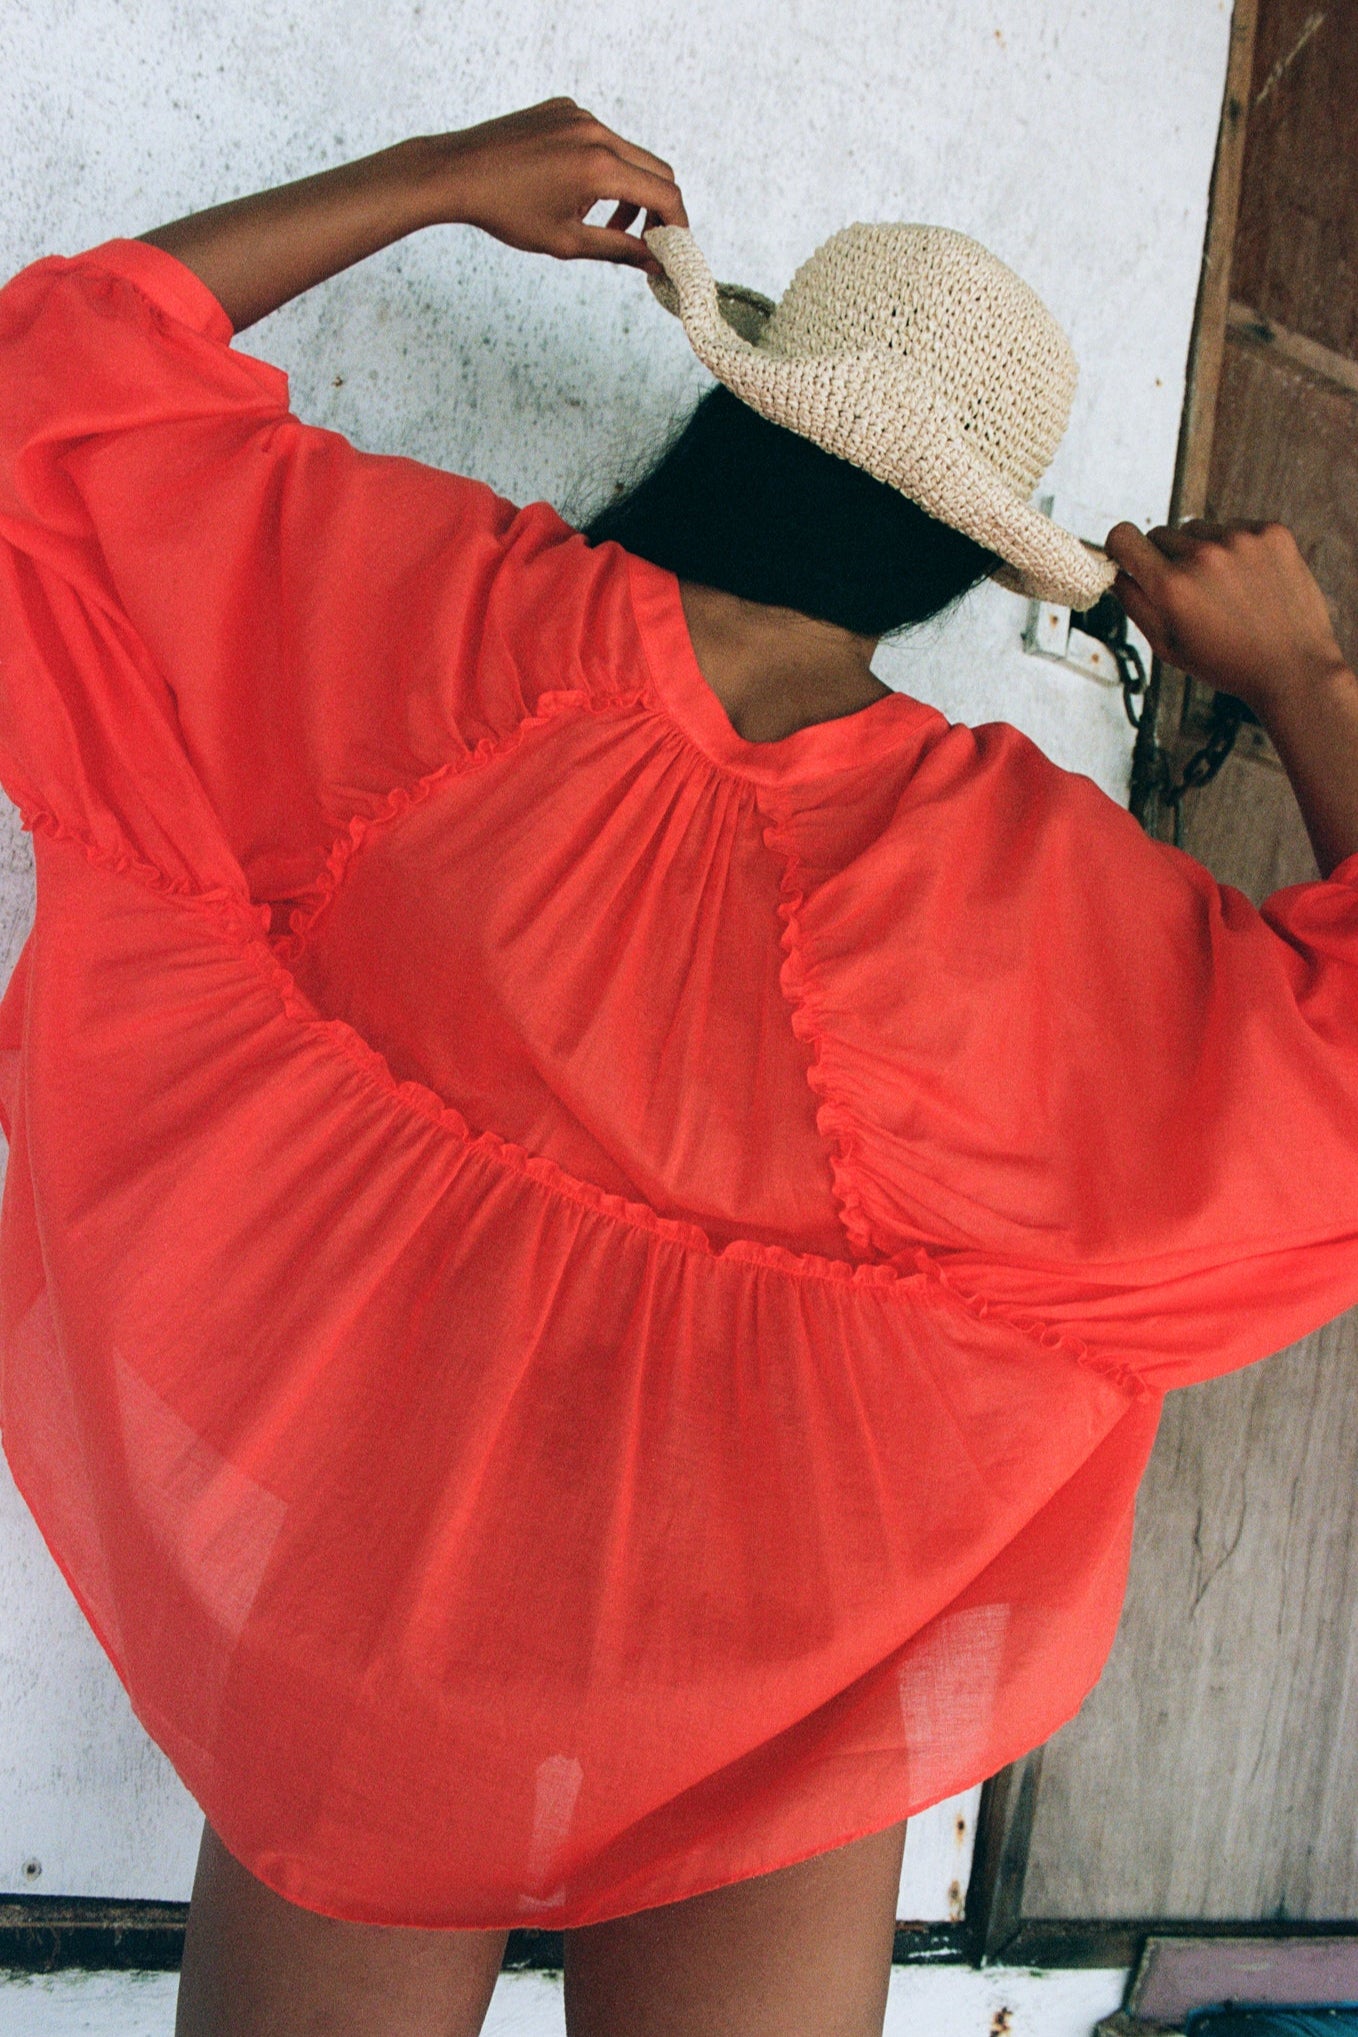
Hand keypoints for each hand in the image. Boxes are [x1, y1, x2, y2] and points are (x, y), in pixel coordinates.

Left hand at [431, 98, 687, 272]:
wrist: (456, 172)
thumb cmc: (506, 212)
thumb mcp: (566, 241)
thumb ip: (618, 250)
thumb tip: (655, 263)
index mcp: (599, 166)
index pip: (664, 193)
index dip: (678, 224)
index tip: (674, 247)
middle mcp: (595, 132)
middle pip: (655, 170)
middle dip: (658, 208)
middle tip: (648, 240)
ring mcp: (579, 115)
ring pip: (627, 154)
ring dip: (628, 190)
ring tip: (602, 222)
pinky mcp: (563, 108)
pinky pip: (599, 139)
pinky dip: (601, 168)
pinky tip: (572, 191)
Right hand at [1105, 518, 1347, 713]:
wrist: (1293, 667)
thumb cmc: (1227, 663)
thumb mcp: (1167, 647)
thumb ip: (1134, 605)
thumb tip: (1115, 572)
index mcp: (1171, 587)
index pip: (1124, 537)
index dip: (1120, 547)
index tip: (1127, 557)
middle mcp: (1203, 555)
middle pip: (1161, 534)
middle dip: (1166, 559)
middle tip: (1190, 593)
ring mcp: (1241, 539)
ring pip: (1198, 529)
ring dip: (1202, 550)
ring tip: (1224, 589)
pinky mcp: (1271, 532)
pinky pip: (1235, 526)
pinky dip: (1236, 547)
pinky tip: (1250, 580)